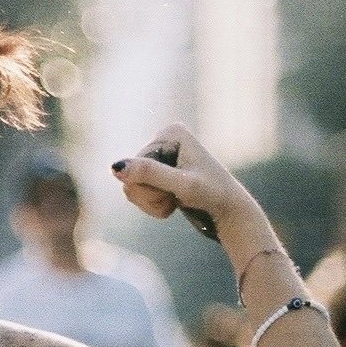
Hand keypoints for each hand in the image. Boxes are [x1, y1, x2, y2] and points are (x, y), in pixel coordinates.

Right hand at [112, 124, 255, 232]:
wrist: (230, 214)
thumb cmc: (213, 196)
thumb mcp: (182, 186)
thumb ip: (149, 174)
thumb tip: (115, 167)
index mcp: (171, 132)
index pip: (137, 163)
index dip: (152, 185)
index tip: (180, 189)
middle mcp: (164, 140)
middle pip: (130, 174)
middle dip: (151, 195)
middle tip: (176, 199)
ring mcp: (161, 157)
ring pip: (130, 186)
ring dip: (150, 202)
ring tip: (174, 202)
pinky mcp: (160, 173)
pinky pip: (136, 191)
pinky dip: (152, 204)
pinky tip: (172, 203)